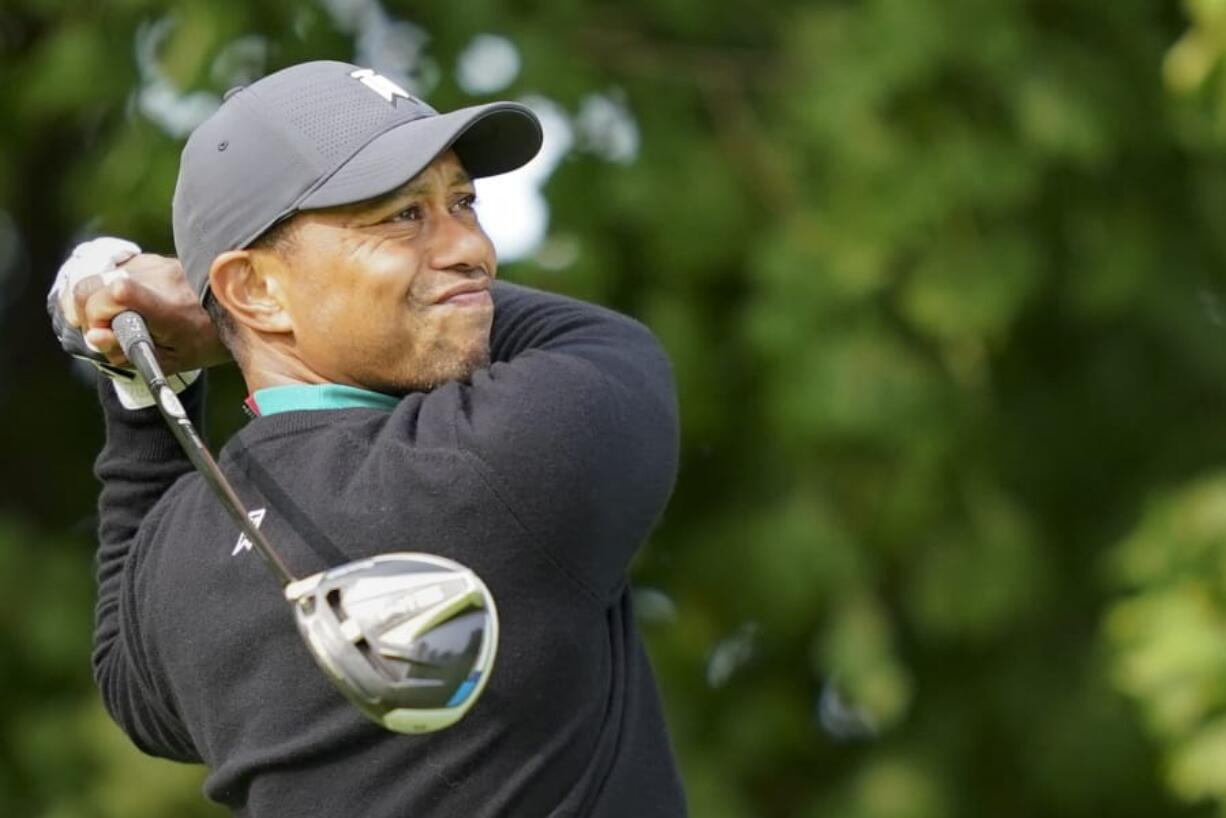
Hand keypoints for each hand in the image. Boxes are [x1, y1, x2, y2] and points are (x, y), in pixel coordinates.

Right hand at [51, 242, 229, 373]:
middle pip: (91, 288)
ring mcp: (154, 263)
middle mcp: (159, 280)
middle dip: (87, 314)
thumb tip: (93, 337)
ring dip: (98, 303)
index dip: (98, 313)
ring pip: (97, 280)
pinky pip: (113, 272)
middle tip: (107, 333)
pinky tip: (135, 306)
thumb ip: (128, 352)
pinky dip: (112, 291)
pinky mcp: (151, 257)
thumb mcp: (170, 360)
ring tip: (125, 320)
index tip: (104, 334)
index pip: (122, 293)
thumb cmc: (206, 341)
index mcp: (169, 309)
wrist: (239, 308)